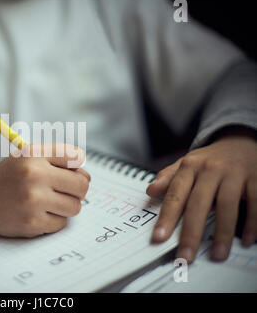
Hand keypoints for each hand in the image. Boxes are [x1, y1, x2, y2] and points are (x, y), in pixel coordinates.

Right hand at [0, 143, 89, 237]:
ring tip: (49, 201)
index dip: (76, 167)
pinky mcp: (31, 224)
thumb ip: (58, 159)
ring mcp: (33, 201)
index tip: (68, 171)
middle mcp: (33, 176)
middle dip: (77, 189)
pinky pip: (61, 223)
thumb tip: (86, 178)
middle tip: (64, 190)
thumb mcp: (28, 156)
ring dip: (66, 206)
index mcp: (33, 154)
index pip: (75, 157)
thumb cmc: (9, 176)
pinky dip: (54, 220)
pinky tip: (38, 213)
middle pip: (82, 185)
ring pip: (75, 207)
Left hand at [146, 128, 256, 262]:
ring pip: (227, 204)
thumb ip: (168, 178)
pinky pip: (255, 202)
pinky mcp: (256, 178)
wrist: (241, 142)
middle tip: (185, 255)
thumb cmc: (210, 160)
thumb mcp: (187, 164)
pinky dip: (252, 222)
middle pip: (198, 203)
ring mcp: (234, 173)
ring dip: (222, 232)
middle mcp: (210, 169)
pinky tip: (247, 240)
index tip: (159, 237)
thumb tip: (150, 190)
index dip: (167, 217)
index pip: (175, 194)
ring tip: (216, 254)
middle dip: (191, 232)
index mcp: (190, 166)